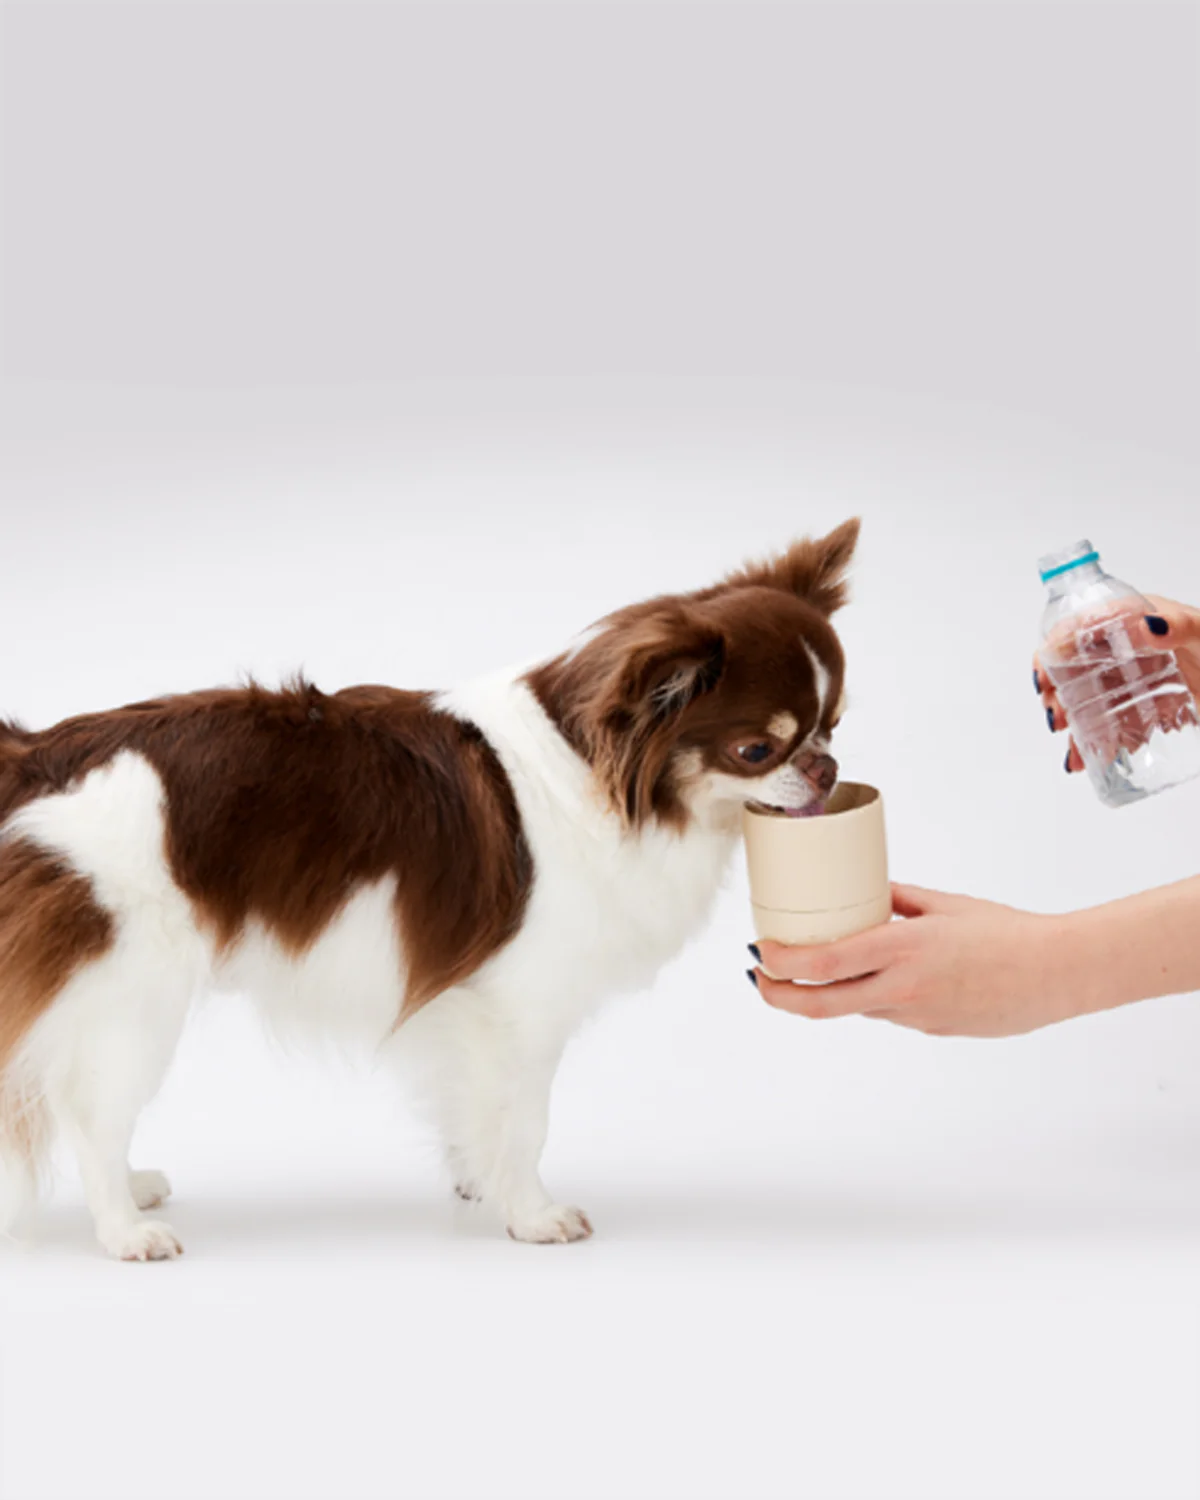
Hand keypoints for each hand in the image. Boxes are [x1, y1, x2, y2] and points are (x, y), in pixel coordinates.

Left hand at [750, 885, 1089, 1037]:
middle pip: (821, 1005)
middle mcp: (902, 988)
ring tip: (813, 968)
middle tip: (759, 979)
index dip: (781, 964)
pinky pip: (888, 1012)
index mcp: (902, 949)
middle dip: (779, 996)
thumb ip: (897, 900)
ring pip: (854, 1008)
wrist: (1056, 974)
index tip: (760, 952)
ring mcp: (915, 1015)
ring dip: (829, 992)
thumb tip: (864, 894)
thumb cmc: (1005, 932)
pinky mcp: (931, 1029)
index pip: (823, 965)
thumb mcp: (943, 905)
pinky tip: (883, 977)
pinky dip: (872, 996)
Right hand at [1035, 595, 1199, 772]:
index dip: (1053, 649)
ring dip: (1070, 723)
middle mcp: (1123, 648)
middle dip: (1057, 693)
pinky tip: (1082, 760)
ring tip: (1071, 743)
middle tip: (1058, 716)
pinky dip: (1091, 744)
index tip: (1044, 676)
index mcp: (1131, 618)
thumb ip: (1181, 625)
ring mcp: (1131, 680)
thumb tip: (1150, 625)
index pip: (1078, 626)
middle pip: (1073, 667)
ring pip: (1086, 700)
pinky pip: (1107, 725)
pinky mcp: (1142, 709)